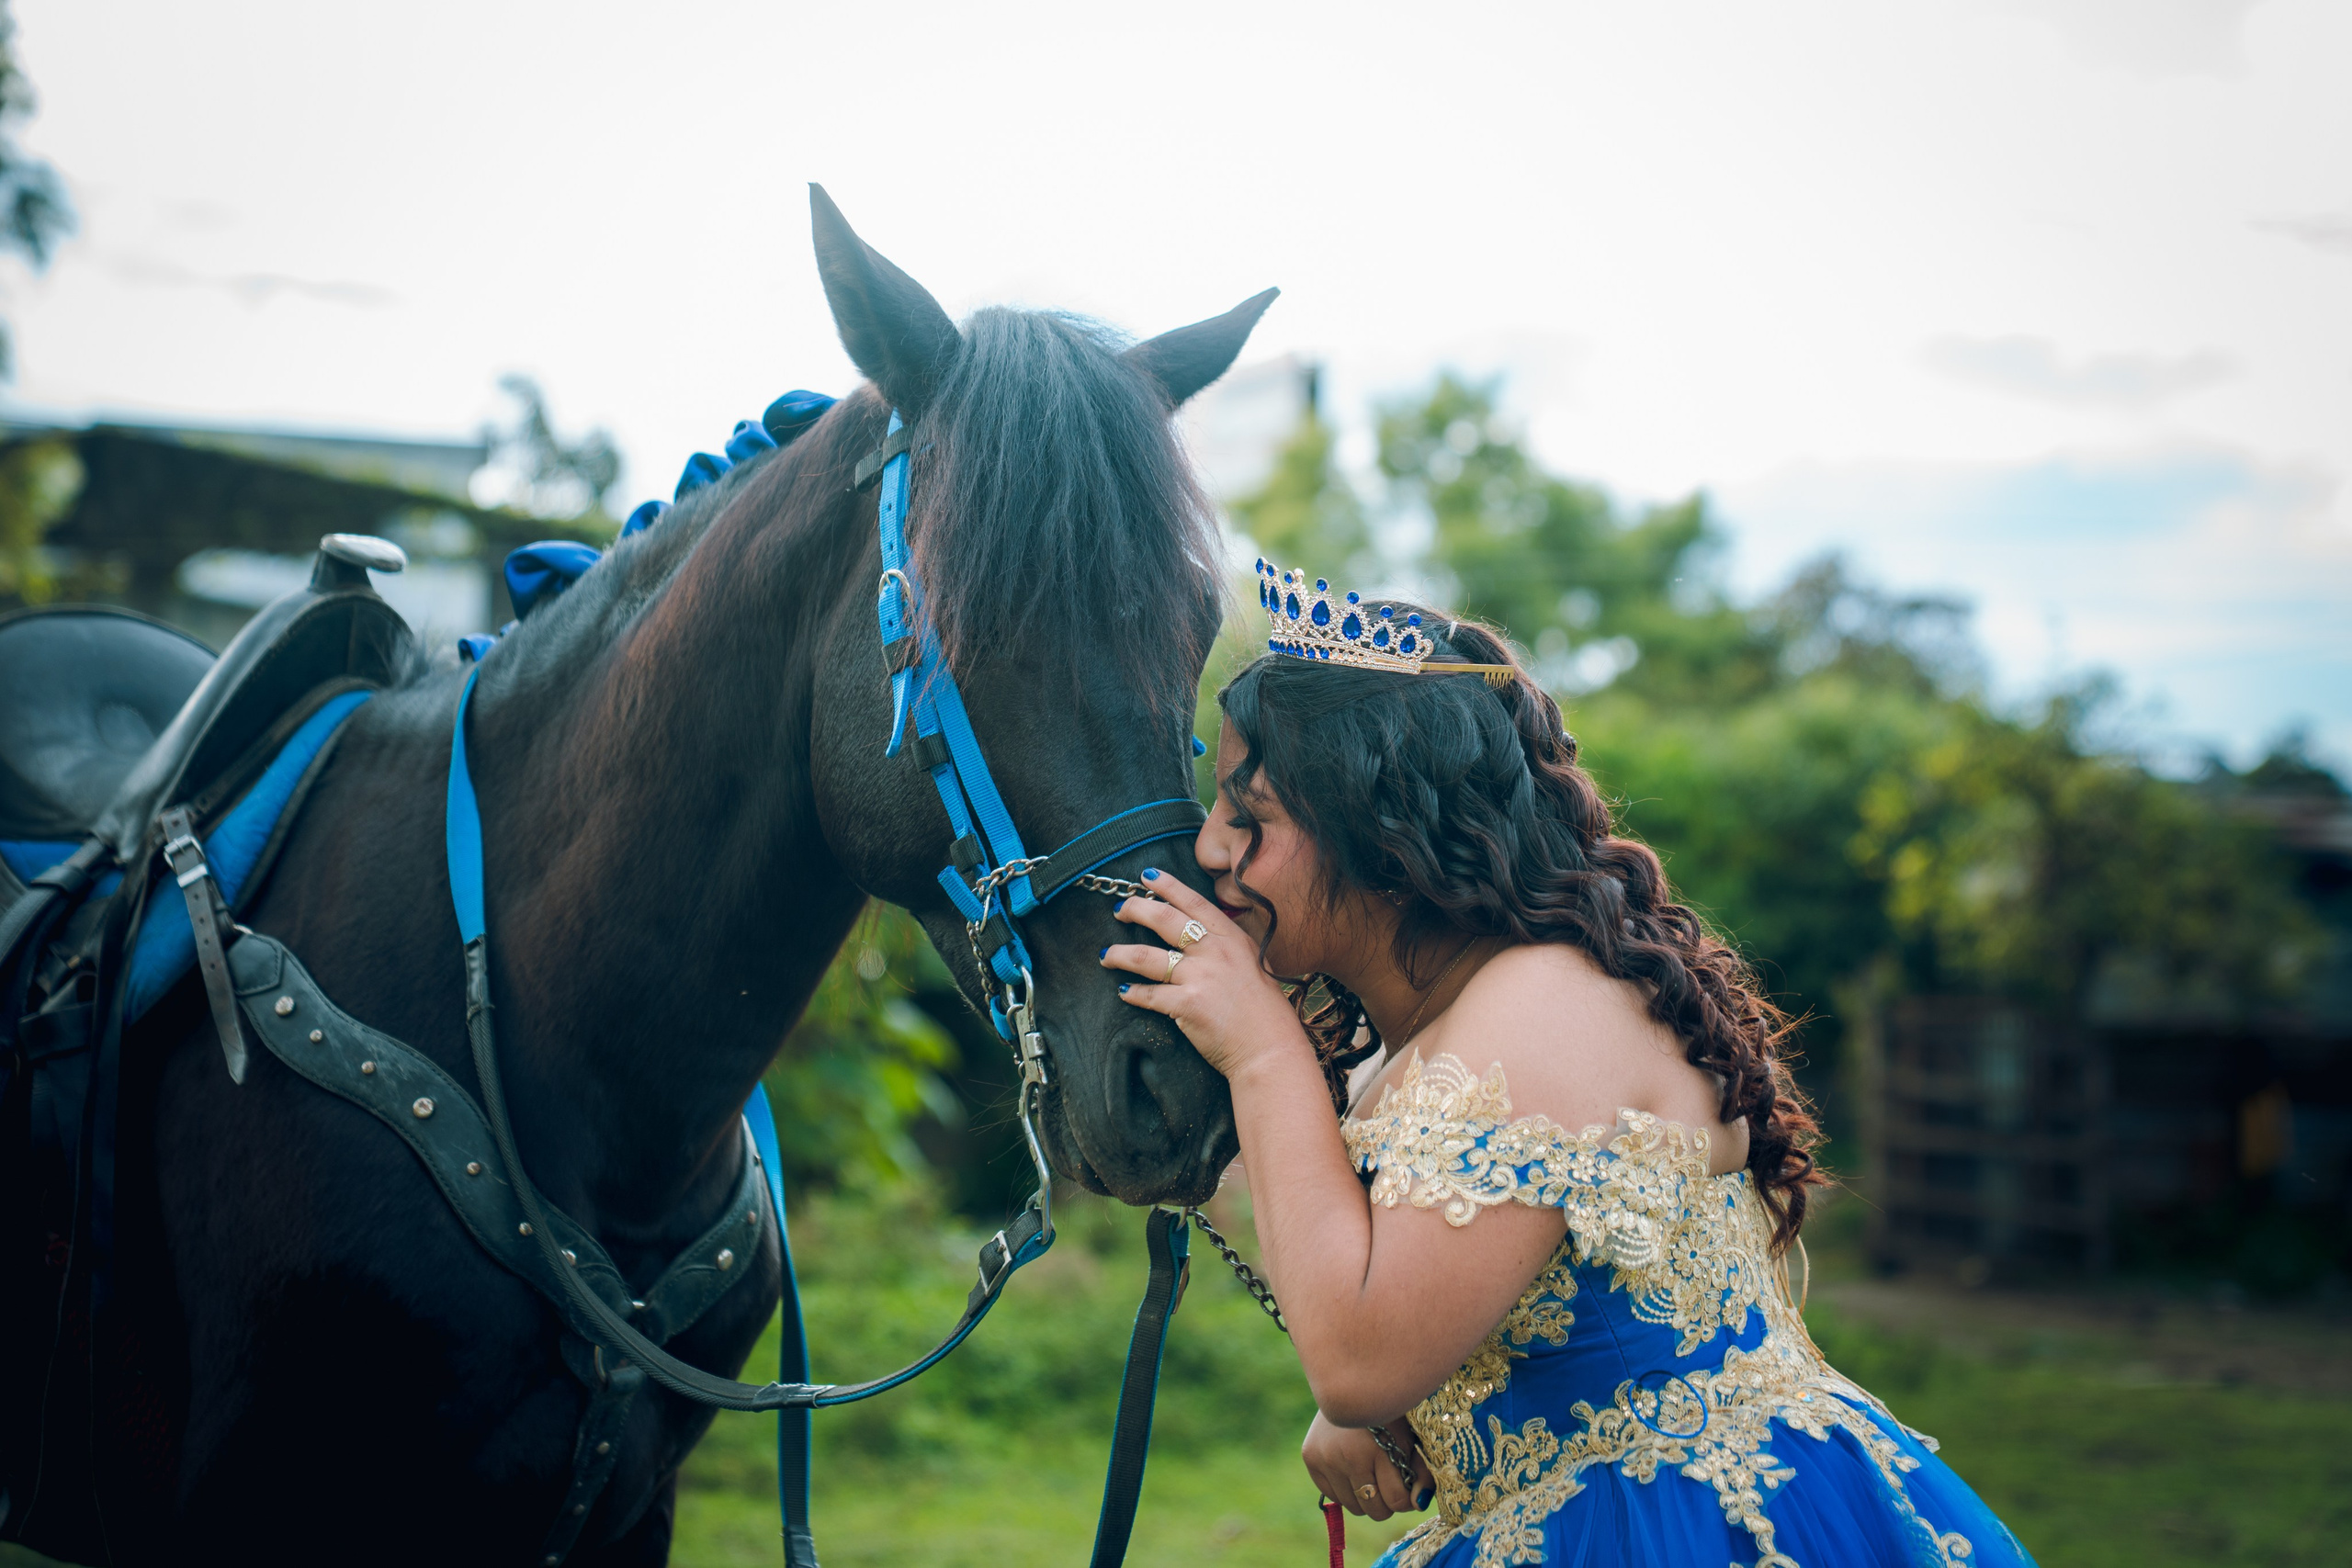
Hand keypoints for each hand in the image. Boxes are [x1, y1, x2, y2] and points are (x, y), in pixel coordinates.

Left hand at [1100, 869, 1304, 1080]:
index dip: (1167, 886)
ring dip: (1120, 954)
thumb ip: (1227, 946)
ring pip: (1146, 957)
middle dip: (1135, 910)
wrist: (1270, 1048)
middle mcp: (1214, 952)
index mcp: (1231, 938)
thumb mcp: (1253, 963)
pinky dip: (1133, 993)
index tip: (1147, 877)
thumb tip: (1200, 935)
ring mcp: (1200, 976)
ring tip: (1107, 956)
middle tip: (1120, 911)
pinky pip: (1149, 994)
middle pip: (1164, 919)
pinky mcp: (1187, 1004)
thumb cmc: (1264, 1011)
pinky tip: (1124, 991)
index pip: (1193, 903)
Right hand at [1301, 1411, 1431, 1521]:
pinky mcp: (1310, 1457)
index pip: (1397, 1500)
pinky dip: (1345, 1488)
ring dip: (1366, 1496)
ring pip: (1353, 1506)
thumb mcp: (1412, 1436)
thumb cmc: (1390, 1411)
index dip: (1407, 1497)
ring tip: (1370, 1469)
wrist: (1352, 1382)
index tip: (1406, 1482)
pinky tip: (1351, 1465)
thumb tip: (1418, 1505)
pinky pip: (1332, 1496)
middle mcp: (1347, 1456)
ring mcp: (1325, 1458)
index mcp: (1377, 1448)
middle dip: (1387, 1499)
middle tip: (1388, 1476)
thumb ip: (1422, 1472)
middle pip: (1375, 1510)